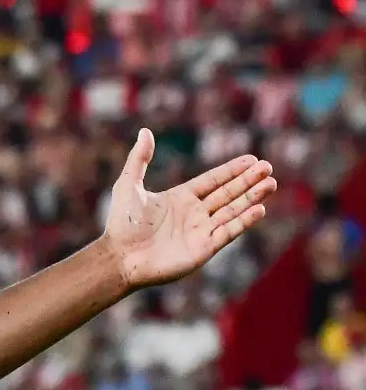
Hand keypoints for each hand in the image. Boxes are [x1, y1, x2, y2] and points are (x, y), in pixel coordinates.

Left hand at [102, 129, 275, 289]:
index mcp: (180, 198)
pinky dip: (244, 221)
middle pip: (227, 194)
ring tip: (270, 183)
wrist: (119, 258)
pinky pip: (228, 232)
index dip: (232, 170)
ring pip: (233, 211)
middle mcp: (193, 214)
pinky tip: (259, 208)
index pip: (213, 181)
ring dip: (251, 197)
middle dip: (248, 181)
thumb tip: (145, 131)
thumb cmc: (122, 224)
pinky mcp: (203, 249)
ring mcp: (200, 231)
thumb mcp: (128, 185)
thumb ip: (139, 159)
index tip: (252, 159)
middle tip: (268, 168)